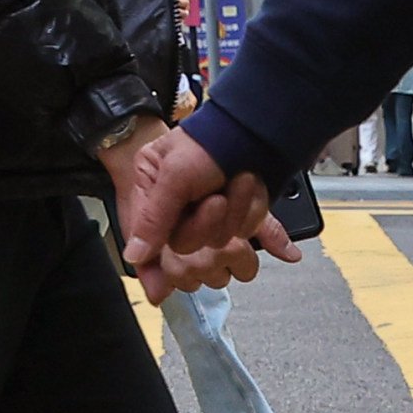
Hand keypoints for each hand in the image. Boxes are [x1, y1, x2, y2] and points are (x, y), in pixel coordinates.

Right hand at [112, 124, 293, 297]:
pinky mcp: (244, 215)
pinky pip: (255, 237)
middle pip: (191, 248)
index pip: (149, 245)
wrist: (253, 124)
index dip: (156, 269)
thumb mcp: (172, 175)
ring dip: (239, 216)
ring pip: (225, 245)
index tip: (162, 288)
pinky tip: (278, 239)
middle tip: (216, 197)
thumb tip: (135, 256)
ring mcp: (216, 215)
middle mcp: (183, 210)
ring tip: (241, 182)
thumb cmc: (204, 141)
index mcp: (154, 197)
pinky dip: (267, 231)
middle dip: (210, 224)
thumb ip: (153, 218)